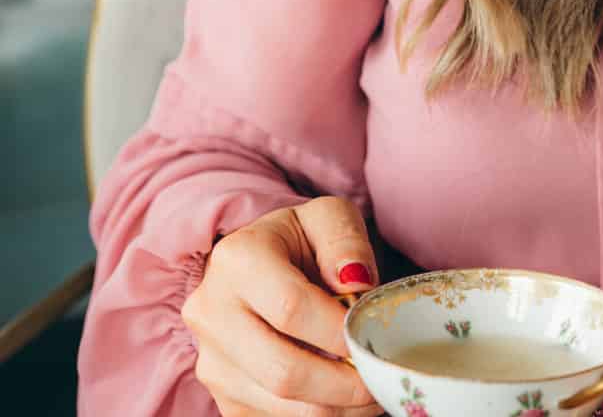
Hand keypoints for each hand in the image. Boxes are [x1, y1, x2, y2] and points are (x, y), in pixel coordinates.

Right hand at [181, 194, 384, 415]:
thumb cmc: (297, 240)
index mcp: (236, 260)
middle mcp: (212, 314)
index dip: (337, 331)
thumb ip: (345, 241)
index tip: (370, 338)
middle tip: (380, 378)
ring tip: (369, 392)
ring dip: (333, 407)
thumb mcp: (326, 217)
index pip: (290, 308)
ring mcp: (211, 362)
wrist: (254, 265)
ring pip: (278, 405)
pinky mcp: (221, 397)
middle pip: (282, 370)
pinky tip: (342, 400)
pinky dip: (315, 415)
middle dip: (342, 384)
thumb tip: (356, 283)